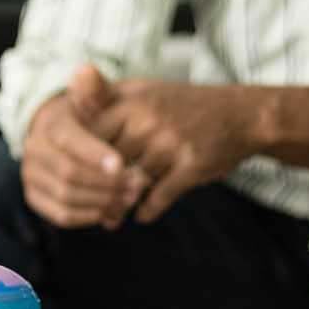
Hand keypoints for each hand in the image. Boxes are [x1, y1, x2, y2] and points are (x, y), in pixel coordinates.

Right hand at [20, 66, 149, 229]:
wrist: (67, 137)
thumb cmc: (91, 119)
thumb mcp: (96, 101)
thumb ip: (95, 89)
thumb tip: (85, 71)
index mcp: (50, 125)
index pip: (70, 141)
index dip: (95, 155)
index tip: (122, 165)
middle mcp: (34, 150)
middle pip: (68, 173)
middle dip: (105, 183)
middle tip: (136, 186)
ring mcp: (32, 175)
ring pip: (66, 197)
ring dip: (101, 202)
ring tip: (129, 199)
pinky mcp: (35, 197)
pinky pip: (61, 215)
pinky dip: (88, 216)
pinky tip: (110, 211)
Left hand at [85, 80, 260, 222]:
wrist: (242, 114)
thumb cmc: (180, 105)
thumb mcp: (141, 91)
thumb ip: (103, 97)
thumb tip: (66, 96)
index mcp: (131, 100)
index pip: (89, 134)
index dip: (78, 159)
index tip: (71, 176)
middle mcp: (148, 119)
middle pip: (107, 162)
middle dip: (96, 186)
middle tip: (86, 205)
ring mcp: (171, 142)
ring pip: (132, 182)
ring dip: (119, 205)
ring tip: (110, 217)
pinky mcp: (192, 165)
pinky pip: (161, 195)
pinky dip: (148, 209)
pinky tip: (141, 215)